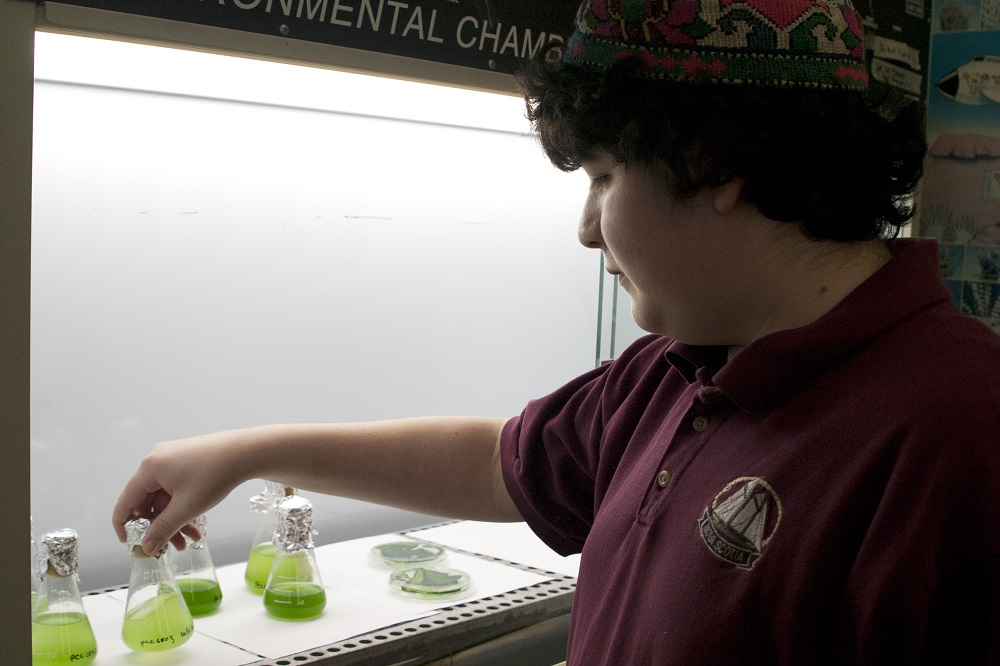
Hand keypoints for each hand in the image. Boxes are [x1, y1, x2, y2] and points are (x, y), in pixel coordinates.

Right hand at [112, 429, 252, 555]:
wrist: (245, 452)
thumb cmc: (215, 474)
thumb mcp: (186, 508)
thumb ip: (163, 529)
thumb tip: (146, 547)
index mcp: (149, 468)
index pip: (126, 502)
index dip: (124, 526)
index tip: (130, 544)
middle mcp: (156, 460)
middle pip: (147, 501)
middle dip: (159, 526)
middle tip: (171, 546)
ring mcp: (171, 459)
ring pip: (163, 498)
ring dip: (174, 520)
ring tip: (190, 540)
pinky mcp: (184, 460)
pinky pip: (175, 489)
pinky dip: (182, 507)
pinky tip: (195, 526)